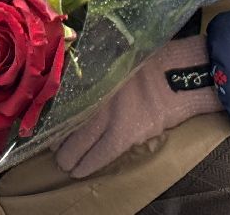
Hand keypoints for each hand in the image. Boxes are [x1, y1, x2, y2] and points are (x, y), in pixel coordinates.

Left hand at [54, 36, 222, 178]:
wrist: (181, 75)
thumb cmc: (155, 62)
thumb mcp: (120, 59)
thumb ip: (100, 70)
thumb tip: (81, 82)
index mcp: (95, 74)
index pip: (64, 100)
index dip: (54, 116)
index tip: (47, 124)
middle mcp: (97, 94)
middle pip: (68, 122)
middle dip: (58, 140)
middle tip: (53, 149)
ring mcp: (109, 114)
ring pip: (79, 141)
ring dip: (68, 156)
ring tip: (64, 162)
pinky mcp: (125, 133)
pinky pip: (100, 154)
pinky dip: (88, 164)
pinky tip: (79, 171)